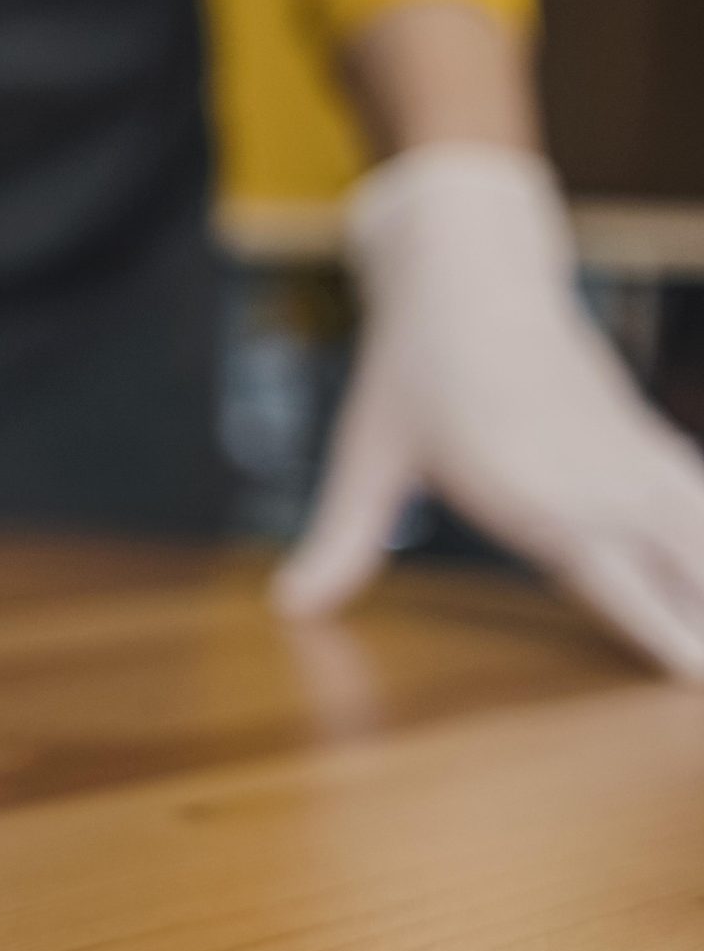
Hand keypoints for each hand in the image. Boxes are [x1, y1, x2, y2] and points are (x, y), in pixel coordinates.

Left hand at [275, 142, 703, 676]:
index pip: (615, 584)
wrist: (469, 270)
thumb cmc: (412, 366)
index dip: (660, 636)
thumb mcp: (367, 454)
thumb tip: (288, 603)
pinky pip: (700, 493)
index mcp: (534, 494)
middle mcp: (597, 479)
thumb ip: (342, 540)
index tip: (694, 680)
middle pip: (686, 569)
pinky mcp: (640, 432)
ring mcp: (628, 454)